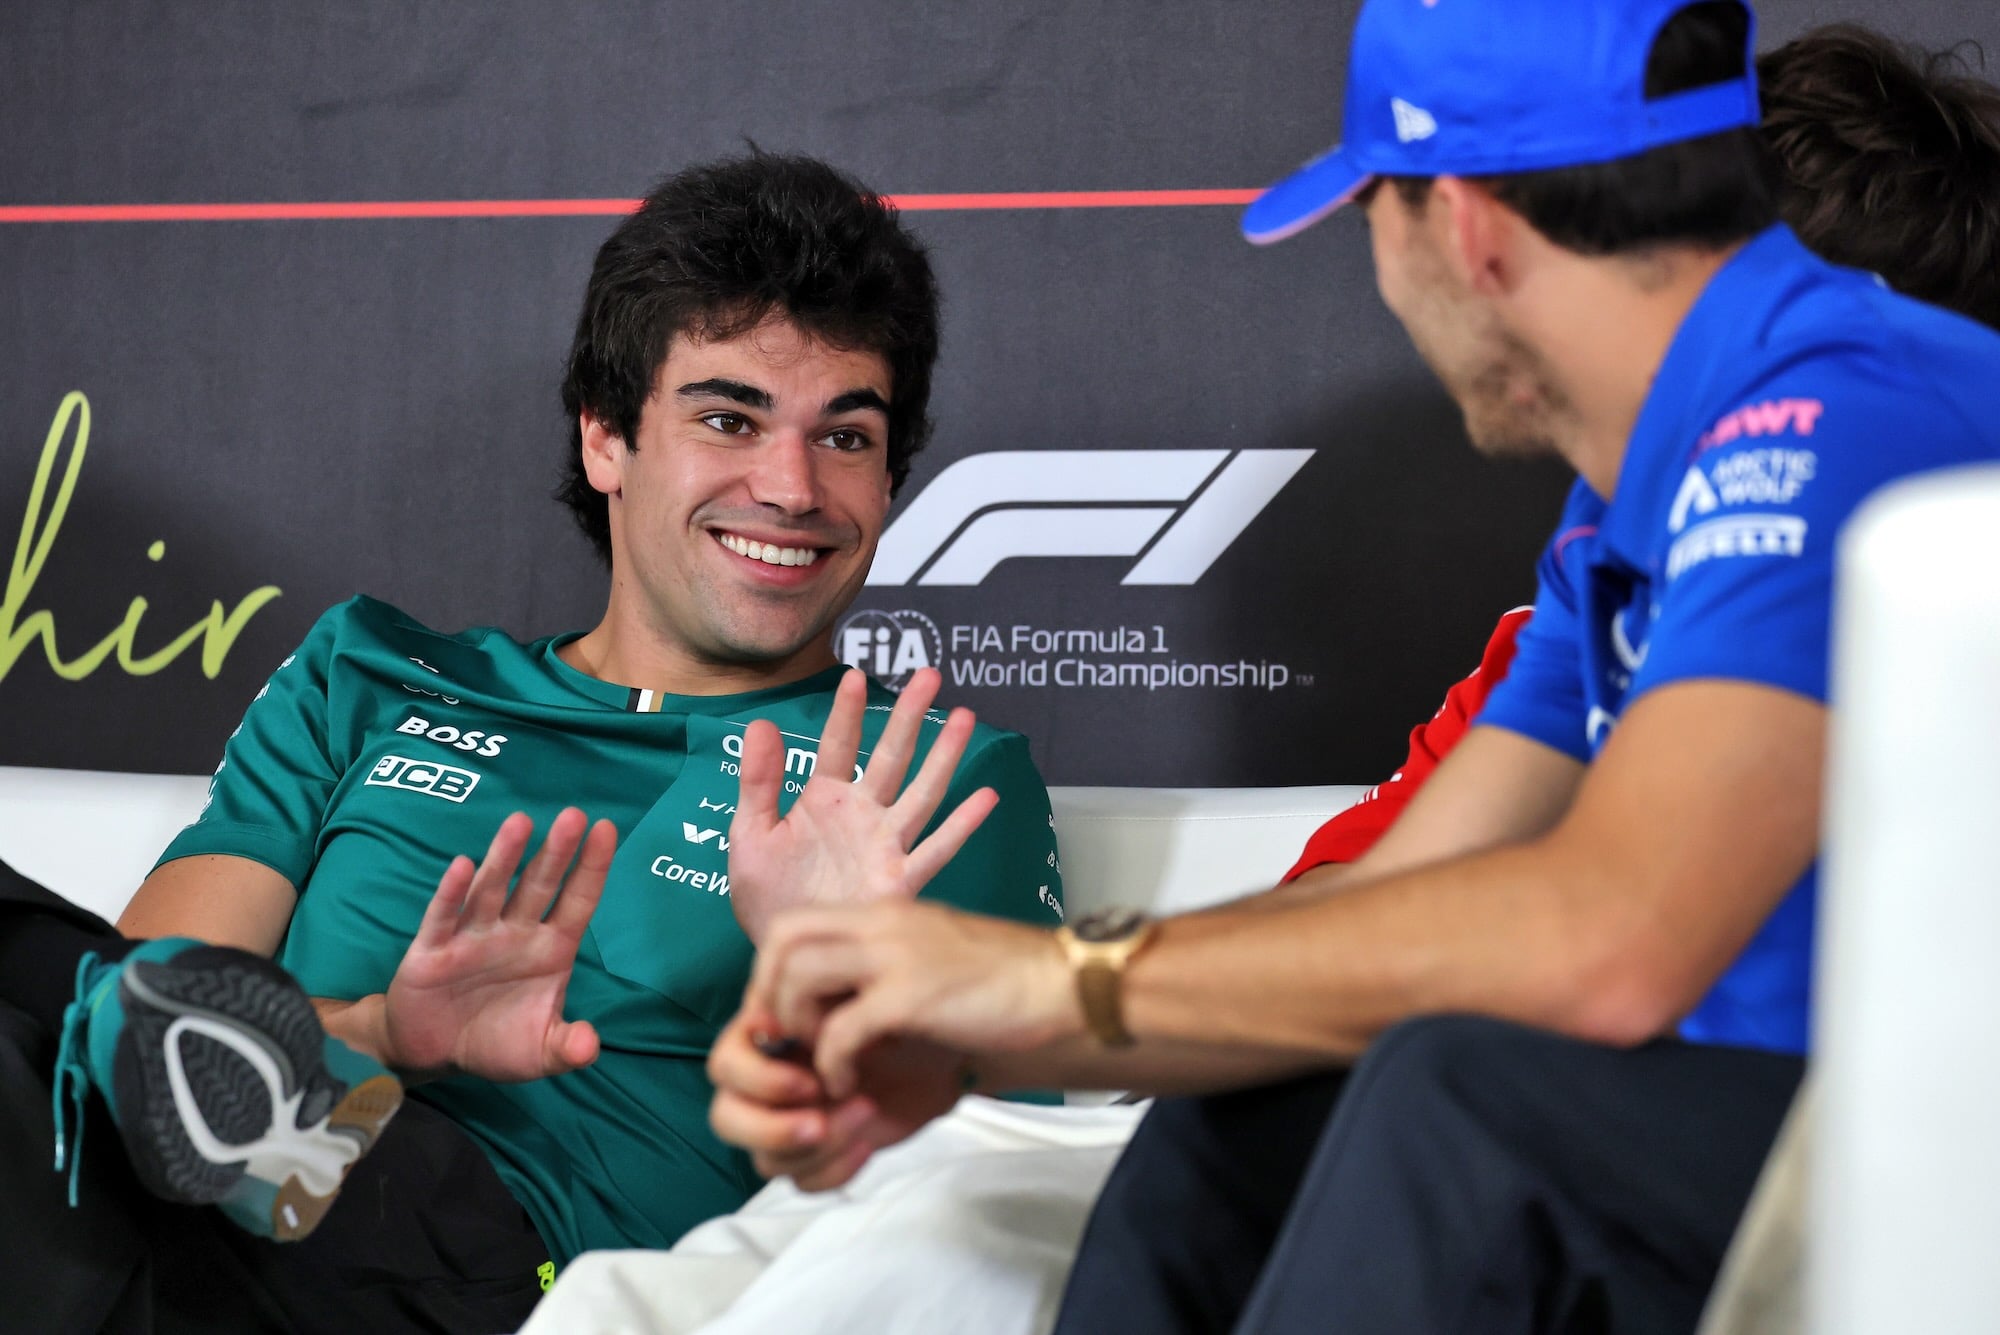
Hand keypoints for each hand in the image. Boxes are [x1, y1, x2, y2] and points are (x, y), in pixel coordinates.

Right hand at [382, 808, 615, 1081]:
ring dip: (505, 857)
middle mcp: (515, 933)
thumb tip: (589, 1046)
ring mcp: (474, 936)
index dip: (591, 867)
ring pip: (492, 889)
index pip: (576, 901)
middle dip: (556, 852)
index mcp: (549, 949)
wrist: (434, 1054)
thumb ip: (567, 1047)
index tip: (607, 829)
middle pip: (538, 885)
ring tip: (521, 823)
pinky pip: (444, 917)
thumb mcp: (540, 1052)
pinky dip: (452, 893)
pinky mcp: (434, 950)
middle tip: (574, 816)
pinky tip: (462, 865)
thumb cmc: (496, 1042)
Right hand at [707, 1002, 965, 1189]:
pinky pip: (802, 1182)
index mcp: (766, 1037)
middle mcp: (768, 1082)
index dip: (758, 1076)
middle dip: (771, 1125)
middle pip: (726, 1118)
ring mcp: (791, 1121)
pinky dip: (834, 1168)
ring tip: (866, 1112)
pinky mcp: (819, 1153)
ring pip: (764, 1159)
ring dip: (814, 1147)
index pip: (726, 1064)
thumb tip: (768, 1010)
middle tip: (819, 1119)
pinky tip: (869, 1144)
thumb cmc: (899, 1006)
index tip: (808, 1073)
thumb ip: (810, 997)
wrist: (947, 1039)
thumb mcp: (858, 990)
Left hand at [726, 667, 996, 941]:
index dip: (847, 712)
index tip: (855, 675)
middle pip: (890, 757)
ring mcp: (884, 845)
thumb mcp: (750, 836)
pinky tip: (985, 797)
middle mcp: (861, 816)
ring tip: (964, 716)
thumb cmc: (767, 899)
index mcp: (823, 801)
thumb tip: (759, 722)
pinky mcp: (899, 881)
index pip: (838, 747)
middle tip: (930, 675)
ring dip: (943, 755)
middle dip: (909, 717)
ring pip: (920, 792)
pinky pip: (934, 850)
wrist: (787, 956)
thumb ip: (758, 782)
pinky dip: (961, 826)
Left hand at [751, 899, 1080, 1099]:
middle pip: (782, 941)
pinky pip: (840, 1031)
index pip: (794, 924)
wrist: (1065, 987)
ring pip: (799, 978)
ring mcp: (897, 954)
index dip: (772, 972)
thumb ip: (886, 964)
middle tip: (785, 1039)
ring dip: (796, 1028)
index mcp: (886, 912)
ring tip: (819, 1061)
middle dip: (769, 995)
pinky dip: (832, 1064)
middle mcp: (883, 923)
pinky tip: (848, 1082)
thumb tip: (843, 998)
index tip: (784, 1015)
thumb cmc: (1007, 983)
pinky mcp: (913, 996)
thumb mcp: (933, 954)